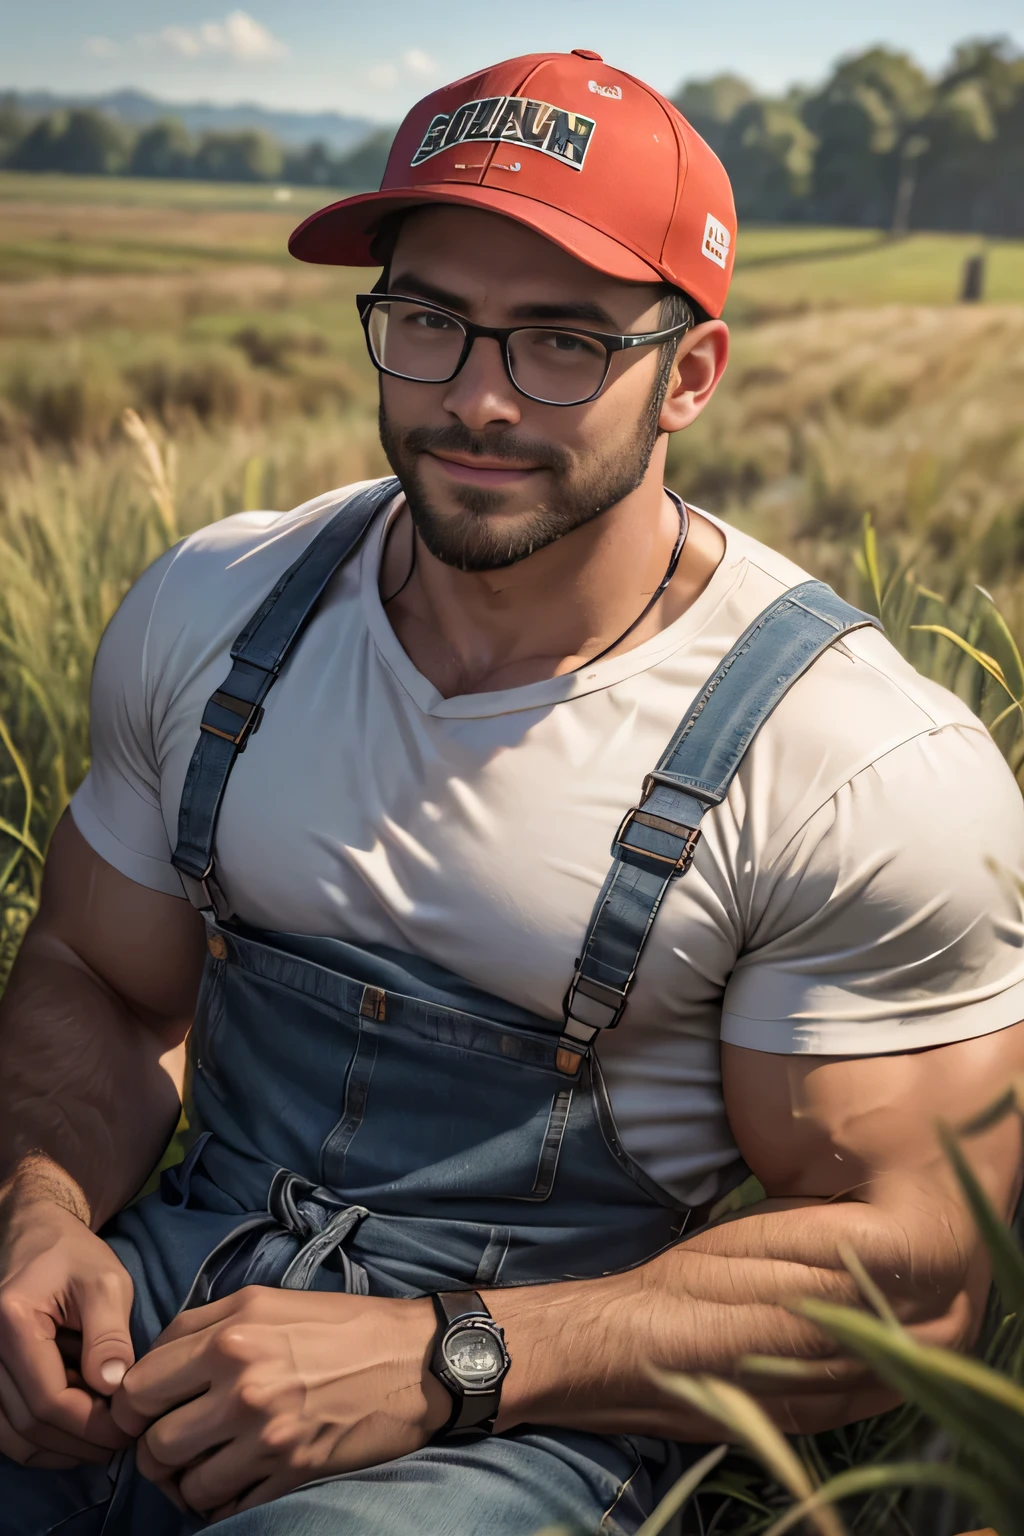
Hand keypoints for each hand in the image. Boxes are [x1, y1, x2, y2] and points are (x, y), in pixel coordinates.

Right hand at [0, 1198, 134, 1467]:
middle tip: (123, 1442)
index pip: (49, 1400)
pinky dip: (39, 1439)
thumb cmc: (74, 1255)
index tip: (130, 1428)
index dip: (91, 1424)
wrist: (35, 1235)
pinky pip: (4, 1427)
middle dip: (80, 1442)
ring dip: (59, 1449)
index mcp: (13, 1322)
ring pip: (12, 1436)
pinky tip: (76, 1433)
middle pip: (29, 1424)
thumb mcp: (106, 1283)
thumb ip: (109, 1334)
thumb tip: (113, 1387)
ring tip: (103, 1442)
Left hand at [112, 1286, 449, 1520]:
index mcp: (231, 1337)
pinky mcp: (292, 1472)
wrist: (412, 1358)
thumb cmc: (338, 1324)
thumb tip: (150, 1363)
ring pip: (185, 1485)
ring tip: (202, 1465)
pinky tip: (233, 1481)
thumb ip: (200, 1325)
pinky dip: (220, 1503)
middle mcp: (243, 1387)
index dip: (129, 1406)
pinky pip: (226, 1509)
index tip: (143, 1412)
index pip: (137, 1388)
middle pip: (154, 1444)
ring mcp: (268, 1436)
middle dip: (154, 1449)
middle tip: (173, 1442)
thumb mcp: (265, 1300)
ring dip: (186, 1481)